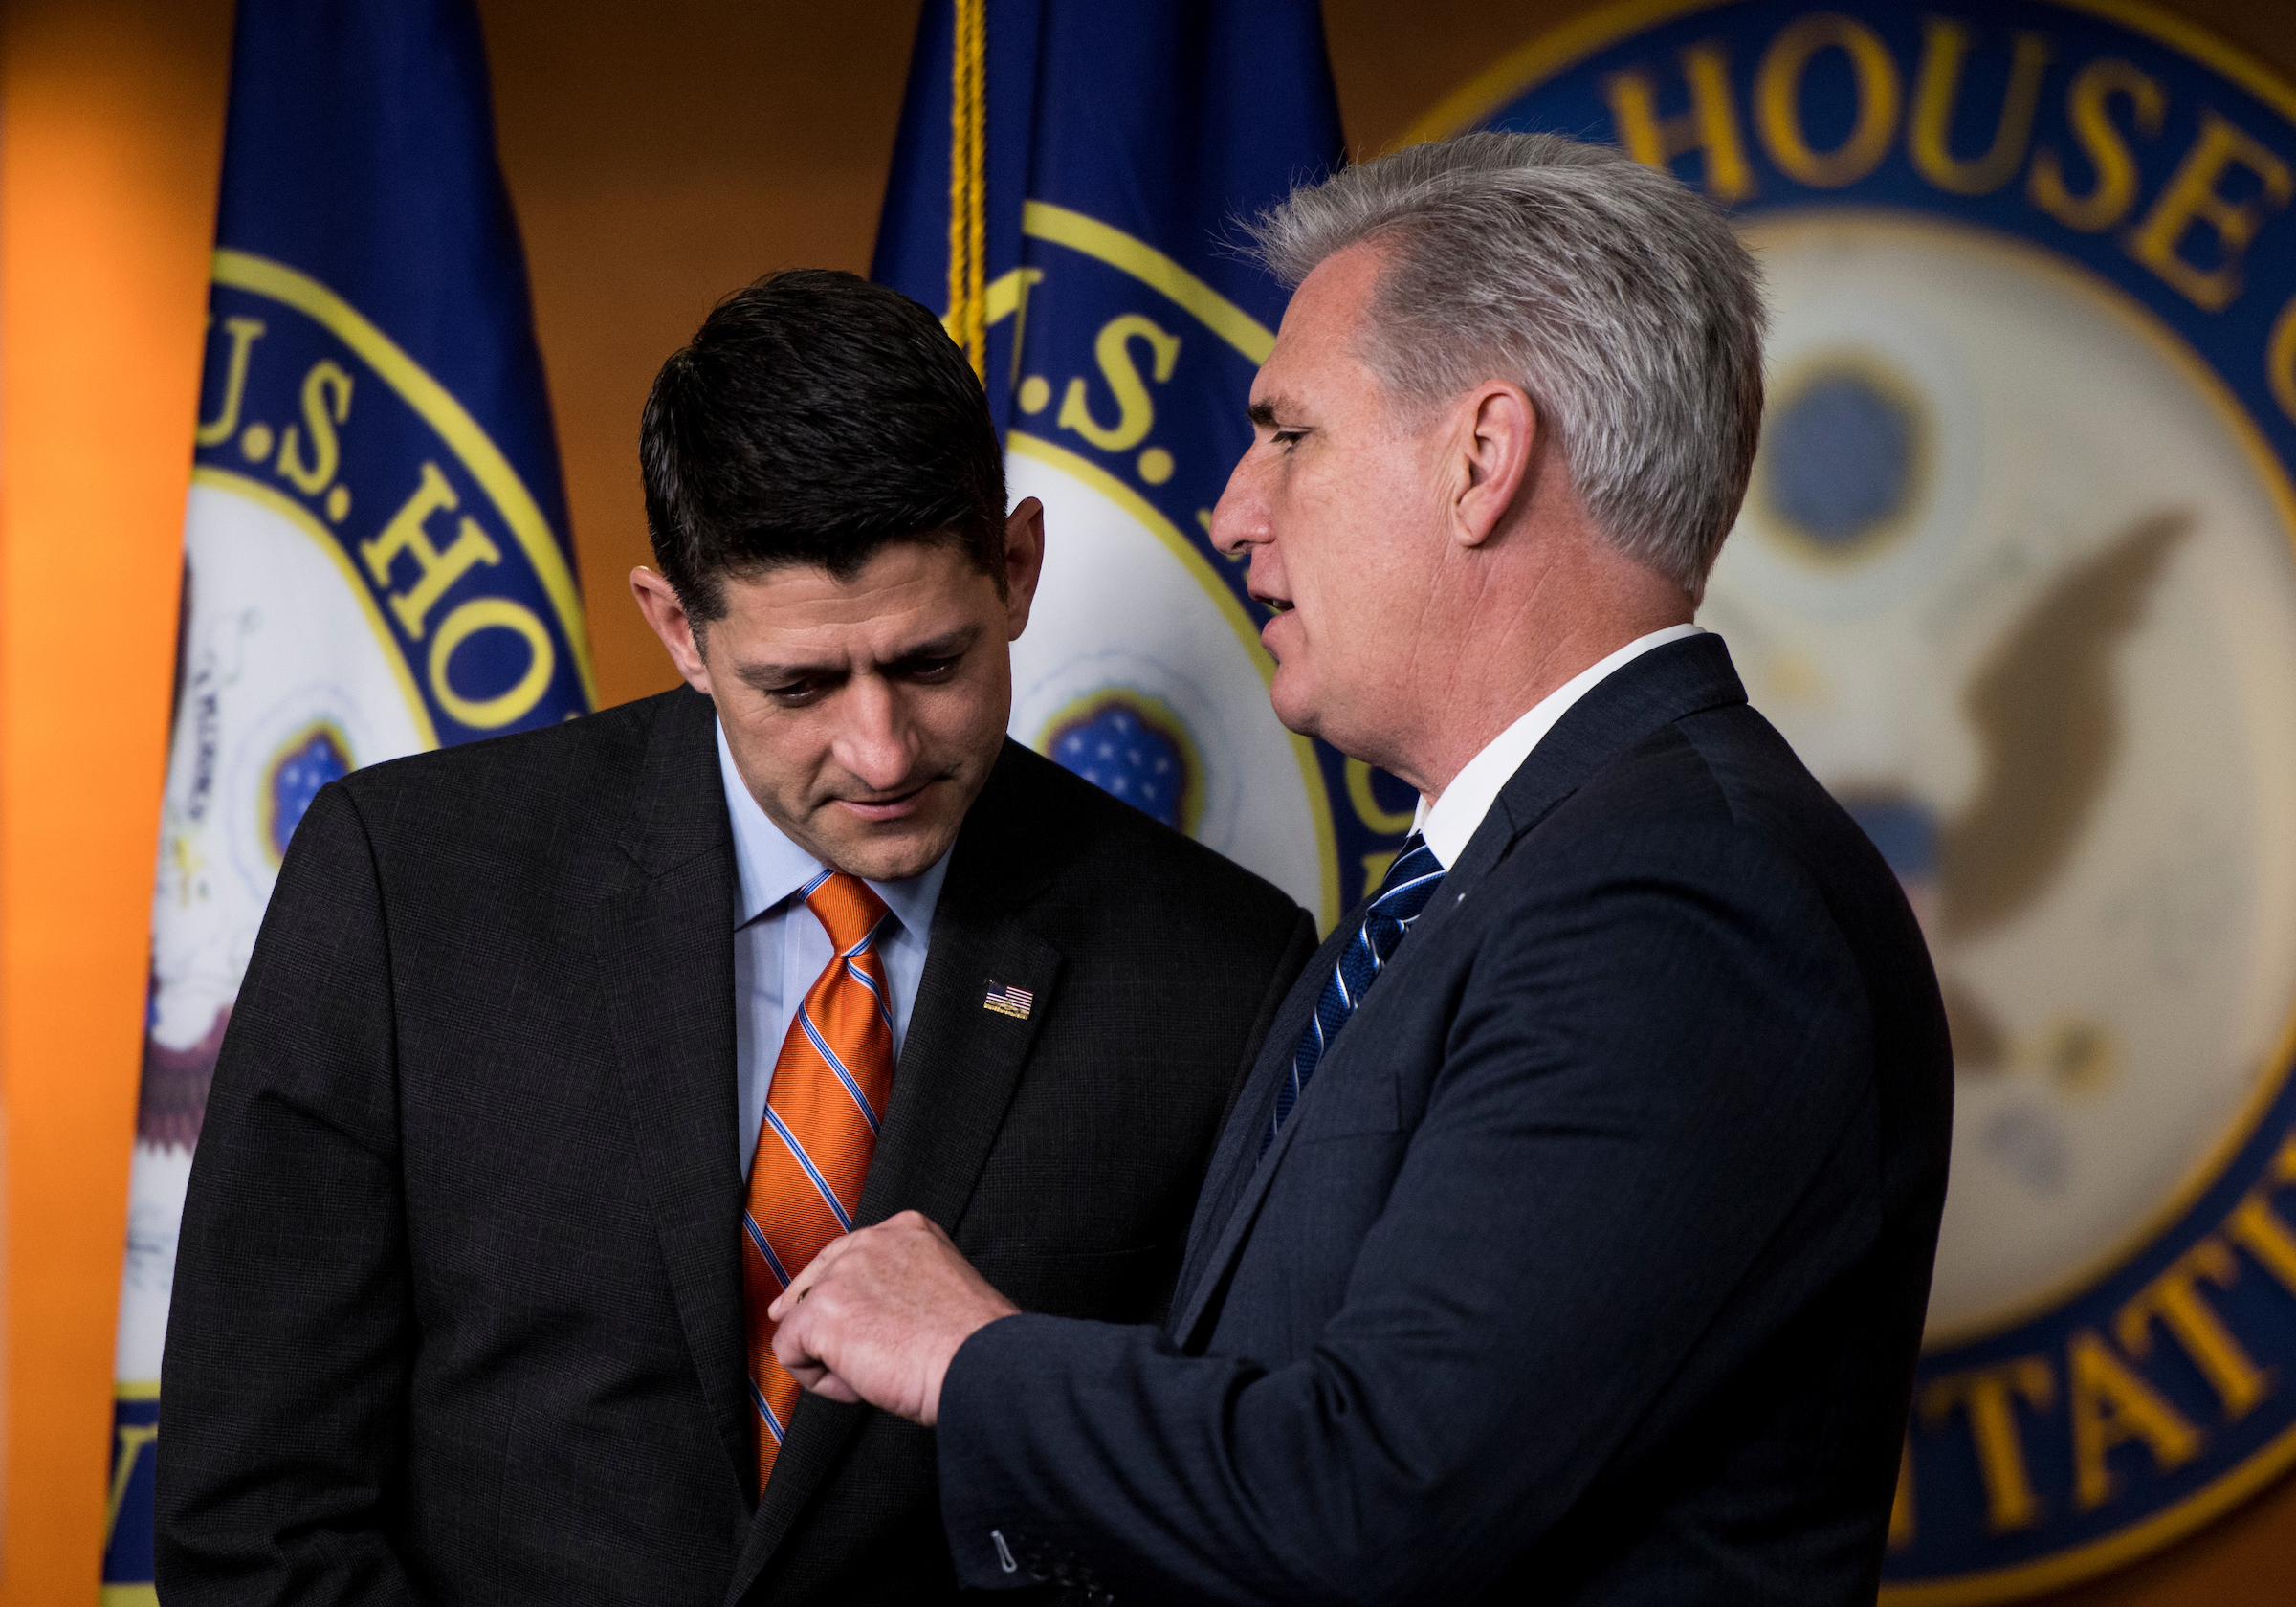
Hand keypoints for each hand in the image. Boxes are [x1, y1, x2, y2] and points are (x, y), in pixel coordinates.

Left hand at [769, 1210, 1018, 1425]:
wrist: (980, 1363)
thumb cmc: (972, 1342)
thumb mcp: (941, 1286)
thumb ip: (903, 1284)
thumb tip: (869, 1317)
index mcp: (906, 1229)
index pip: (848, 1256)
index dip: (841, 1297)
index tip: (844, 1322)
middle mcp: (870, 1241)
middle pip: (814, 1282)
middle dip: (819, 1322)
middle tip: (835, 1357)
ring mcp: (843, 1273)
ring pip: (801, 1320)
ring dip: (830, 1356)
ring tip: (873, 1373)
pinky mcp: (822, 1312)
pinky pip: (790, 1352)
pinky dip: (819, 1380)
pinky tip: (858, 1384)